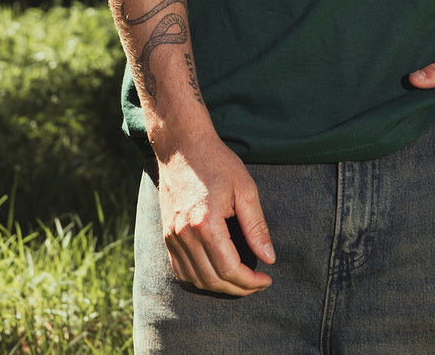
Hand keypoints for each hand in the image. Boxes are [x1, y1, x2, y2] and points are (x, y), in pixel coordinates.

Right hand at [156, 134, 274, 294]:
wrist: (182, 146)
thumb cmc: (217, 162)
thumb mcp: (245, 189)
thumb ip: (256, 227)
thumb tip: (269, 258)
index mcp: (206, 223)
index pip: (229, 269)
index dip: (250, 281)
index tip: (266, 279)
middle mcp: (184, 234)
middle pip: (212, 279)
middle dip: (238, 288)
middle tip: (257, 283)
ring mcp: (171, 236)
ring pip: (195, 279)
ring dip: (219, 286)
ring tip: (240, 280)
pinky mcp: (166, 235)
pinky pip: (181, 269)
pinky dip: (199, 278)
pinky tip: (216, 272)